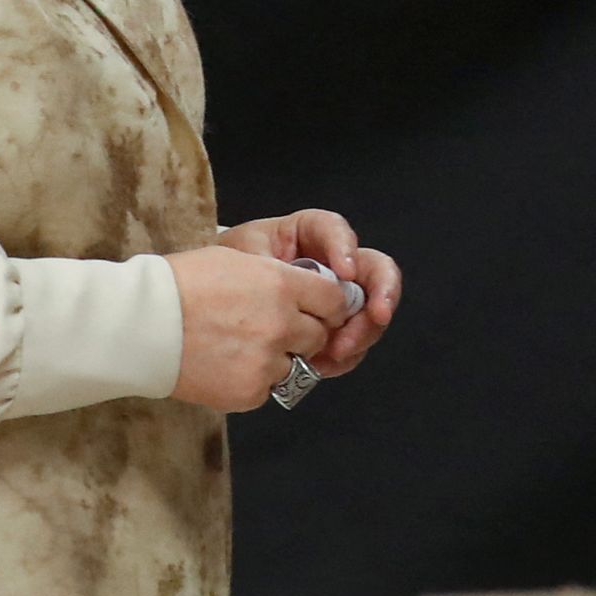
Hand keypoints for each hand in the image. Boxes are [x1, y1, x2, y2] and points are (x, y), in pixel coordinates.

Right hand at [166, 244, 353, 411]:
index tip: (317, 309)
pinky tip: (226, 366)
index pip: (335, 301)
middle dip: (304, 333)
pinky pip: (268, 389)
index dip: (327, 305)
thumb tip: (306, 289)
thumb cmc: (181, 284)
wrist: (139, 325)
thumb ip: (280, 278)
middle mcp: (282, 324)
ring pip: (295, 364)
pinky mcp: (248, 392)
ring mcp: (266, 361)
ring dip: (278, 359)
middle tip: (272, 330)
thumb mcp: (239, 260)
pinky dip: (254, 381)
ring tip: (241, 348)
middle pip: (319, 335)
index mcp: (282, 285)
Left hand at [210, 209, 403, 377]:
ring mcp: (337, 299)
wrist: (213, 303)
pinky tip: (325, 365)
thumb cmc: (228, 268)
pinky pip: (353, 340)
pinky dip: (345, 355)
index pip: (335, 230)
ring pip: (370, 310)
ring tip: (338, 353)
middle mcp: (333, 264)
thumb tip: (292, 279)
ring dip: (363, 332)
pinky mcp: (333, 328)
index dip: (346, 248)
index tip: (345, 272)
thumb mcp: (241, 253)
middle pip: (374, 269)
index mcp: (309, 234)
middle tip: (378, 316)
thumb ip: (267, 260)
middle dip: (383, 293)